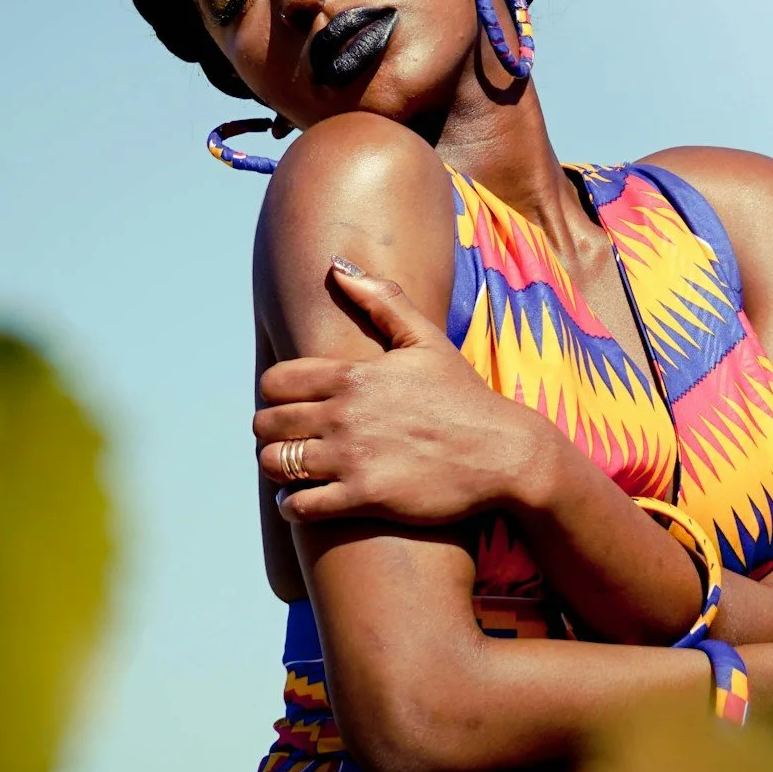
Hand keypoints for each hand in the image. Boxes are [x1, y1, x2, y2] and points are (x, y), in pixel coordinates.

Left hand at [256, 257, 560, 524]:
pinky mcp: (366, 497)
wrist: (505, 453)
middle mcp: (345, 414)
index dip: (274, 394)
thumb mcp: (426, 339)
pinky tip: (301, 501)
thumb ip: (380, 299)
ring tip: (292, 469)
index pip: (274, 381)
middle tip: (288, 439)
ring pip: (276, 462)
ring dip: (277, 467)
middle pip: (267, 422)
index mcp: (352, 374)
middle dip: (272, 431)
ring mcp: (353, 457)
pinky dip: (293, 505)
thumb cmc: (464, 397)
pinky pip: (302, 505)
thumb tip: (338, 266)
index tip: (289, 405)